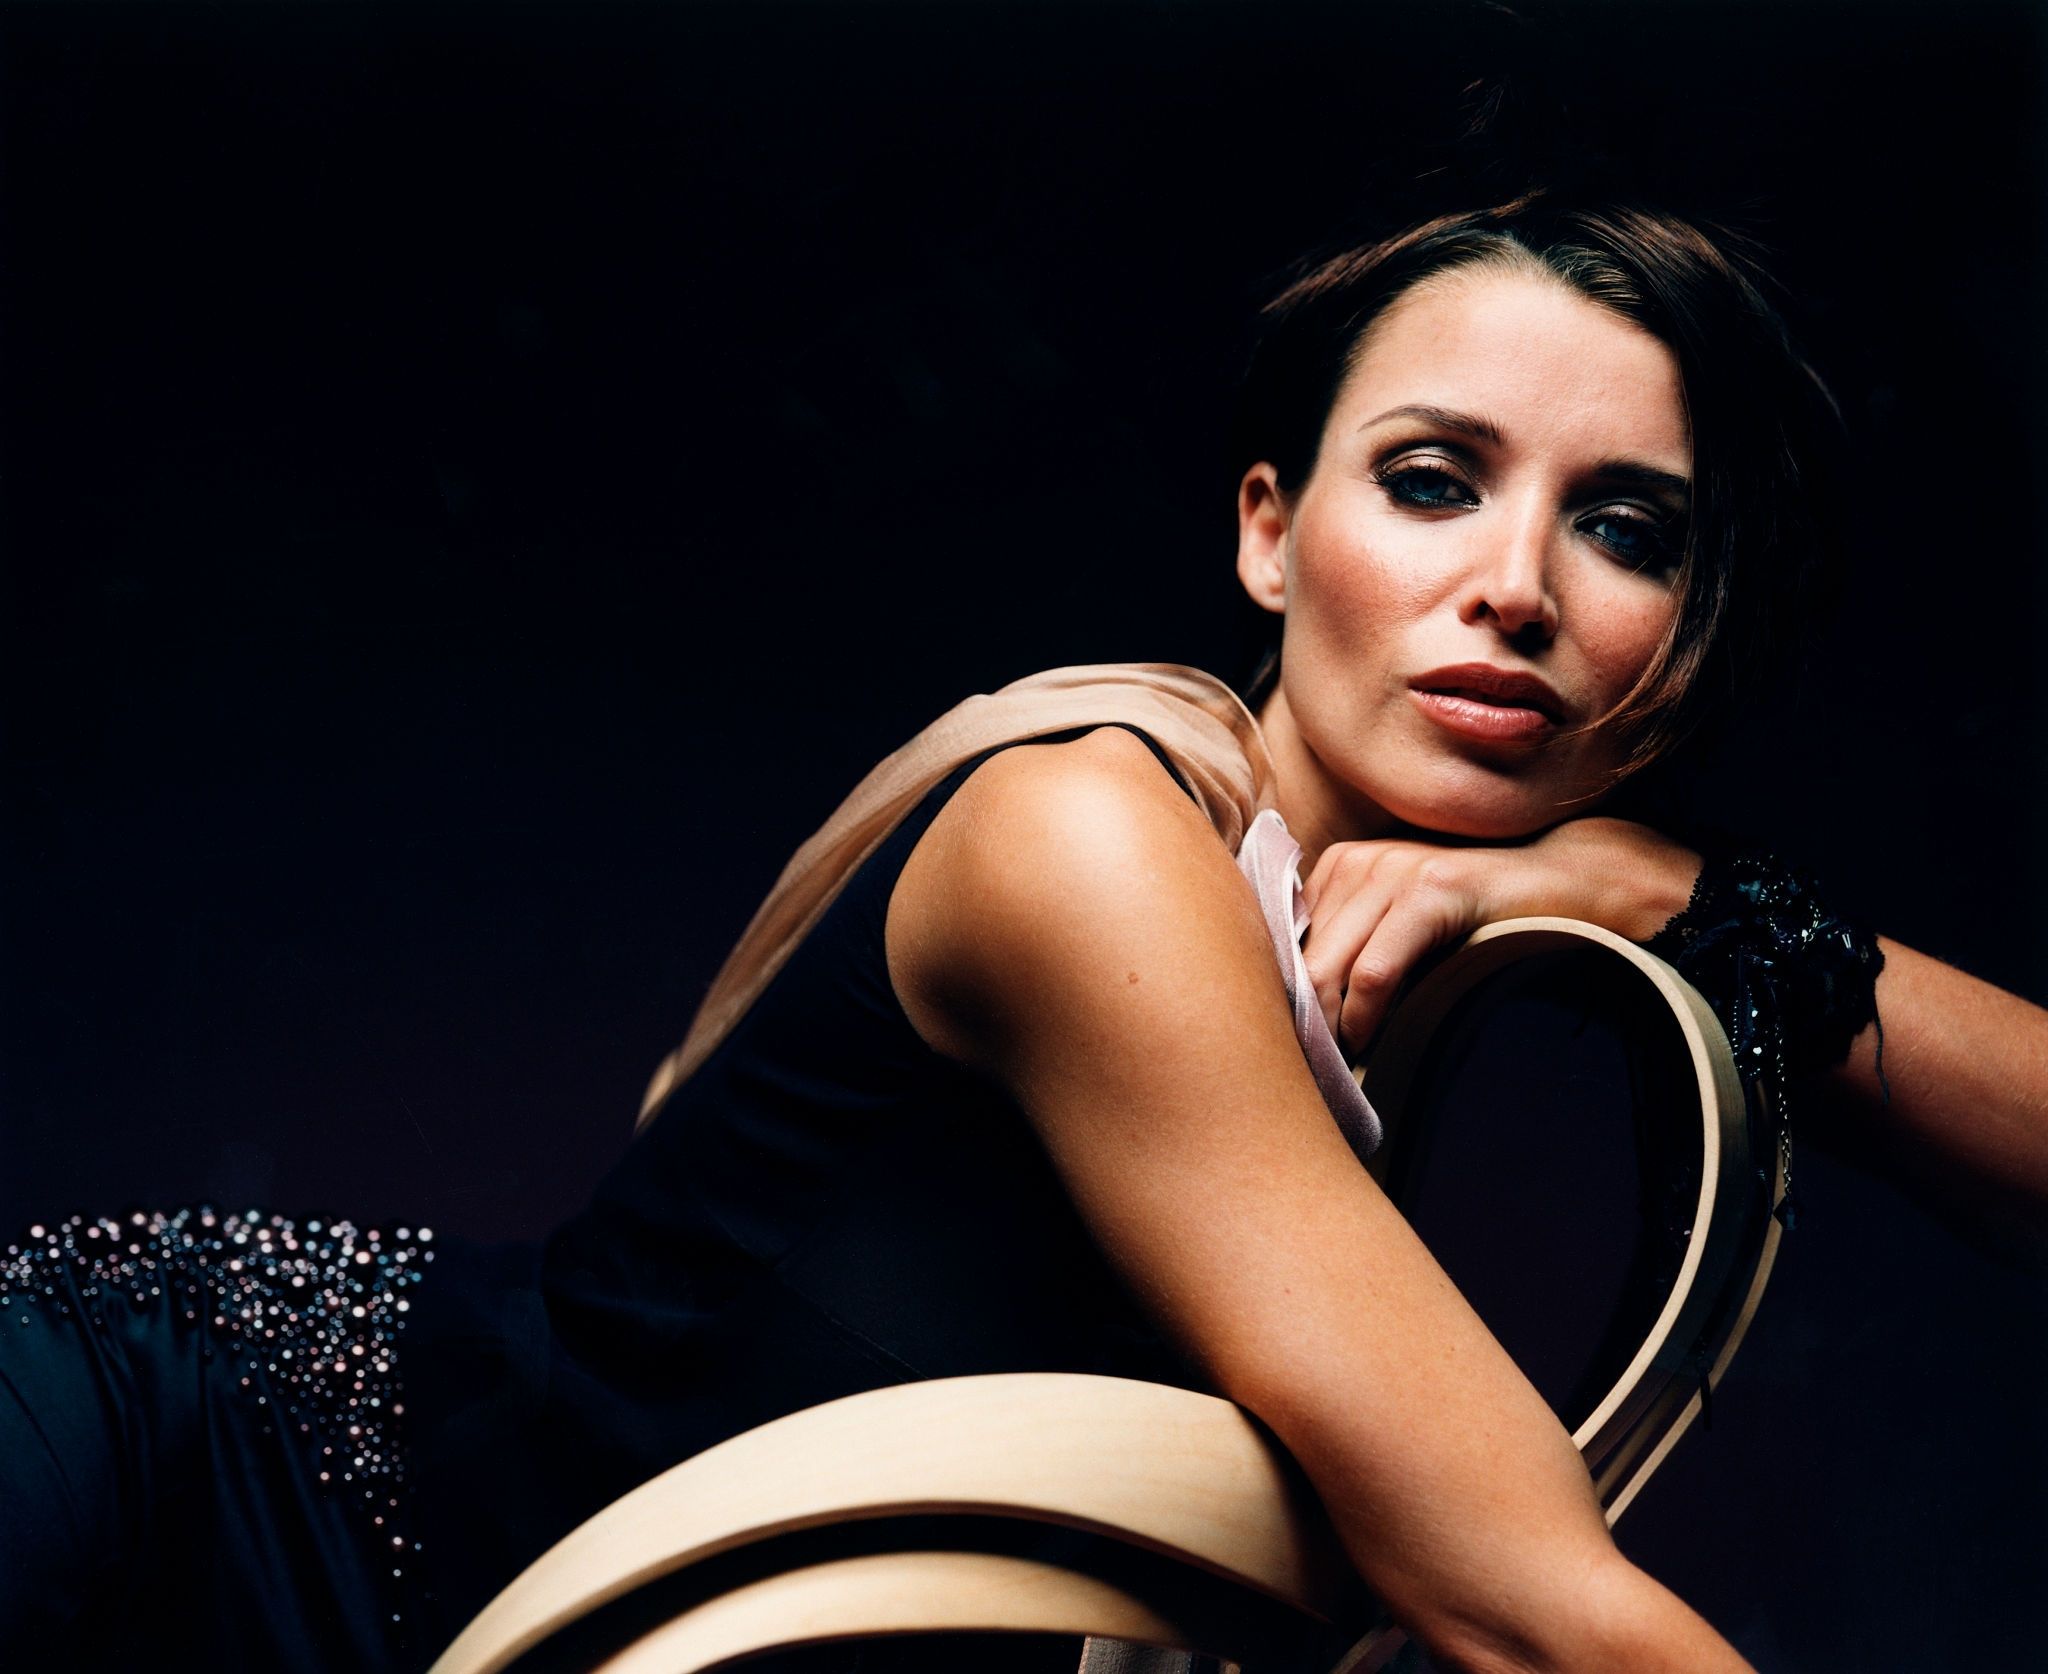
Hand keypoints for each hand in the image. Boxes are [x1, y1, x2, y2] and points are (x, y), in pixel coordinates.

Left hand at [1299, 816, 1700, 1057]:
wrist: (1563, 882)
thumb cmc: (1479, 920)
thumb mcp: (1403, 928)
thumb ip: (1352, 950)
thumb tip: (1298, 1012)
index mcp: (1340, 866)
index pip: (1286, 943)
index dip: (1284, 999)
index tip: (1288, 1049)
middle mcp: (1358, 860)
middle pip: (1301, 959)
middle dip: (1300, 1021)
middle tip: (1306, 1073)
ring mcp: (1392, 869)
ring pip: (1329, 968)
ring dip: (1329, 1028)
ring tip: (1335, 1067)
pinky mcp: (1431, 890)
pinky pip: (1375, 970)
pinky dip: (1364, 1016)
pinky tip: (1368, 1043)